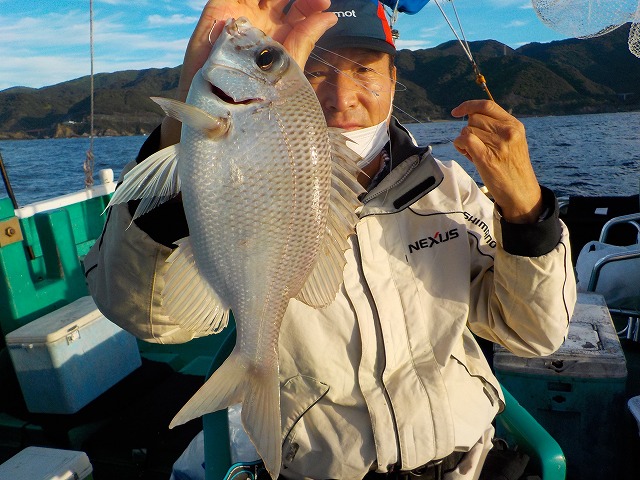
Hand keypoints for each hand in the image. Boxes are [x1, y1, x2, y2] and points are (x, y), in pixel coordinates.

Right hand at [160, 0, 336, 147]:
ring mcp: (241, 15)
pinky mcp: (219, 9)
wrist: (220, 106)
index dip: (311, 4)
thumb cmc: (255, 94)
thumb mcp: (286, 66)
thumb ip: (305, 38)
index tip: (324, 3)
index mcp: (279, 37)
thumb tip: (330, 16)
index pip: (299, 12)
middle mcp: (261, 23)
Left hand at [451, 100, 542, 223]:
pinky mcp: (487, 158)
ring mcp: (498, 144)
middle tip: (473, 145)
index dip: (468, 105)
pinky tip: (465, 152)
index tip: (456, 111)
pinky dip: (460, 144)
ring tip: (473, 153)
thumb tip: (471, 116)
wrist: (520, 191)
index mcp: (514, 125)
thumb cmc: (512, 167)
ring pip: (467, 130)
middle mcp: (507, 132)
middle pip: (474, 118)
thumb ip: (497, 127)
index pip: (487, 105)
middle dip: (468, 129)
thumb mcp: (513, 141)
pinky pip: (465, 140)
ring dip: (463, 140)